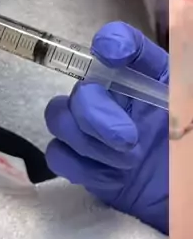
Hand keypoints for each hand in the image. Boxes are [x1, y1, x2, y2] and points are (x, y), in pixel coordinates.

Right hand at [45, 22, 168, 233]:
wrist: (186, 196)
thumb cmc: (189, 144)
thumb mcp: (187, 104)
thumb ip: (178, 79)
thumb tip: (137, 42)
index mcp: (146, 77)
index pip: (121, 42)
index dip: (113, 42)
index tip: (114, 55)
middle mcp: (114, 96)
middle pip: (80, 87)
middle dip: (96, 115)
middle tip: (127, 140)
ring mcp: (93, 130)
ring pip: (59, 118)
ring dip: (90, 143)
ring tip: (126, 161)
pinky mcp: (82, 163)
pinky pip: (58, 154)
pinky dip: (81, 166)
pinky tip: (109, 175)